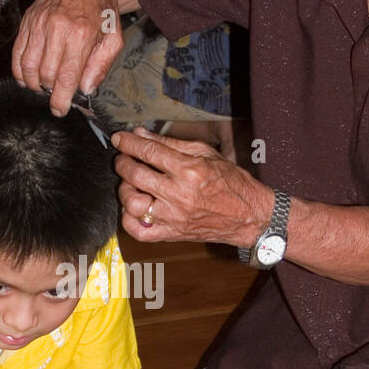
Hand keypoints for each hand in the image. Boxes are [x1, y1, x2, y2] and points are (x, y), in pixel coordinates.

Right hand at [12, 0, 122, 114]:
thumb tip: (85, 90)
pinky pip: (17, 54)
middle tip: (56, 94)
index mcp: (81, 35)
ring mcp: (39, 24)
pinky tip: (28, 77)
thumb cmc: (101, 8)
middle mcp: (57, 29)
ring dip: (33, 84)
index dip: (61, 100)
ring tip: (43, 87)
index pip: (66, 77)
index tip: (60, 110)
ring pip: (28, 67)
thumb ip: (101, 66)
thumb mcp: (113, 37)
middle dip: (49, 92)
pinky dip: (20, 71)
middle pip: (45, 75)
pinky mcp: (27, 21)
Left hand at [112, 126, 272, 243]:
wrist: (248, 216)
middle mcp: (179, 195)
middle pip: (135, 175)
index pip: (149, 152)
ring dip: (125, 190)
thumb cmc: (230, 183)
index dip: (129, 143)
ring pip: (132, 203)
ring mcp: (173, 217)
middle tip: (123, 158)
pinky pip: (138, 231)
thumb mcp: (205, 153)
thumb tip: (141, 134)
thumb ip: (170, 143)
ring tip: (131, 183)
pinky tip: (136, 207)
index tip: (119, 139)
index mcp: (190, 170)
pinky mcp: (171, 234)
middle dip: (123, 162)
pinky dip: (129, 218)